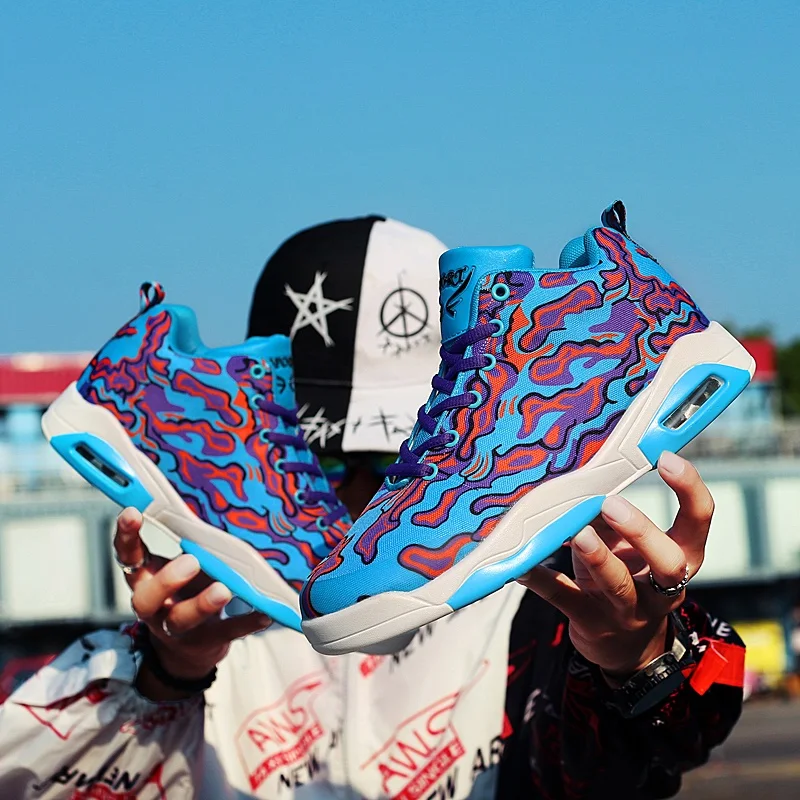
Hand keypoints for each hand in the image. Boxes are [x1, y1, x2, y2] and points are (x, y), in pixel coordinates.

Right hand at [115, 508, 270, 698]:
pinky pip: (225, 633)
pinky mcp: (205, 642)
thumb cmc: (184, 592)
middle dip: (167, 580)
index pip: (128, 556)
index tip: (133, 513)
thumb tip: (211, 518)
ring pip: (182, 620)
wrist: (188, 648)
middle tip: (191, 561)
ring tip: (223, 590)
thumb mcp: (180, 567)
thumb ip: (188, 546)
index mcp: (145, 579)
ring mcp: (176, 628)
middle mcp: (153, 607)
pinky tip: (264, 614)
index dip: (127, 536)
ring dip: (203, 604)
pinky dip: (245, 623)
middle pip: (146, 598)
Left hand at [519, 453, 711, 678]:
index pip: (699, 521)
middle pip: (668, 562)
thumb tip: (581, 476)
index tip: (665, 457)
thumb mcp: (627, 546)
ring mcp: (628, 611)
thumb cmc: (628, 579)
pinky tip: (522, 565)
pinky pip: (565, 599)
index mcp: (681, 558)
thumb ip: (611, 516)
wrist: (624, 649)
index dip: (689, 488)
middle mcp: (663, 588)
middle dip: (640, 531)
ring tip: (577, 533)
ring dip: (598, 558)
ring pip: (618, 585)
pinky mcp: (592, 624)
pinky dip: (542, 581)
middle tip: (610, 503)